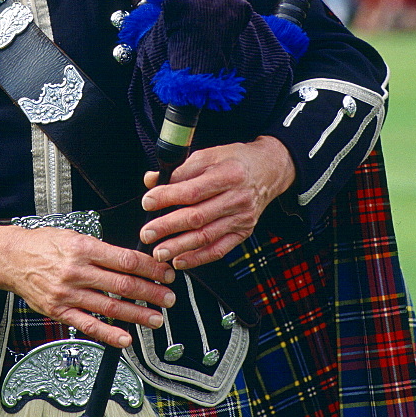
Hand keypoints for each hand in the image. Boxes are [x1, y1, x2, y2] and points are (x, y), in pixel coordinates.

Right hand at [0, 224, 175, 347]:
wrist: (12, 258)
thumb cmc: (44, 244)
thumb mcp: (74, 235)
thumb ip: (100, 249)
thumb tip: (130, 260)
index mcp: (84, 248)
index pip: (125, 260)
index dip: (150, 267)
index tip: (165, 272)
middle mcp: (77, 271)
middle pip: (122, 285)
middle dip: (151, 292)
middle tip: (169, 297)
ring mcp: (68, 294)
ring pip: (110, 307)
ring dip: (137, 315)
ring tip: (156, 319)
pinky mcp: (59, 311)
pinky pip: (88, 325)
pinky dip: (108, 334)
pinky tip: (126, 339)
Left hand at [139, 136, 295, 269]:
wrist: (268, 170)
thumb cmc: (234, 160)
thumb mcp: (208, 155)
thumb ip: (180, 169)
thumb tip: (151, 180)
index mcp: (227, 174)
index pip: (192, 191)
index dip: (167, 197)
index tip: (148, 202)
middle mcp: (236, 198)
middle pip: (197, 217)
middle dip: (168, 227)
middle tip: (147, 233)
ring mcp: (241, 218)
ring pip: (206, 236)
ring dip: (179, 247)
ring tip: (158, 251)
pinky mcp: (243, 232)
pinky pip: (219, 249)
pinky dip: (198, 258)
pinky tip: (180, 261)